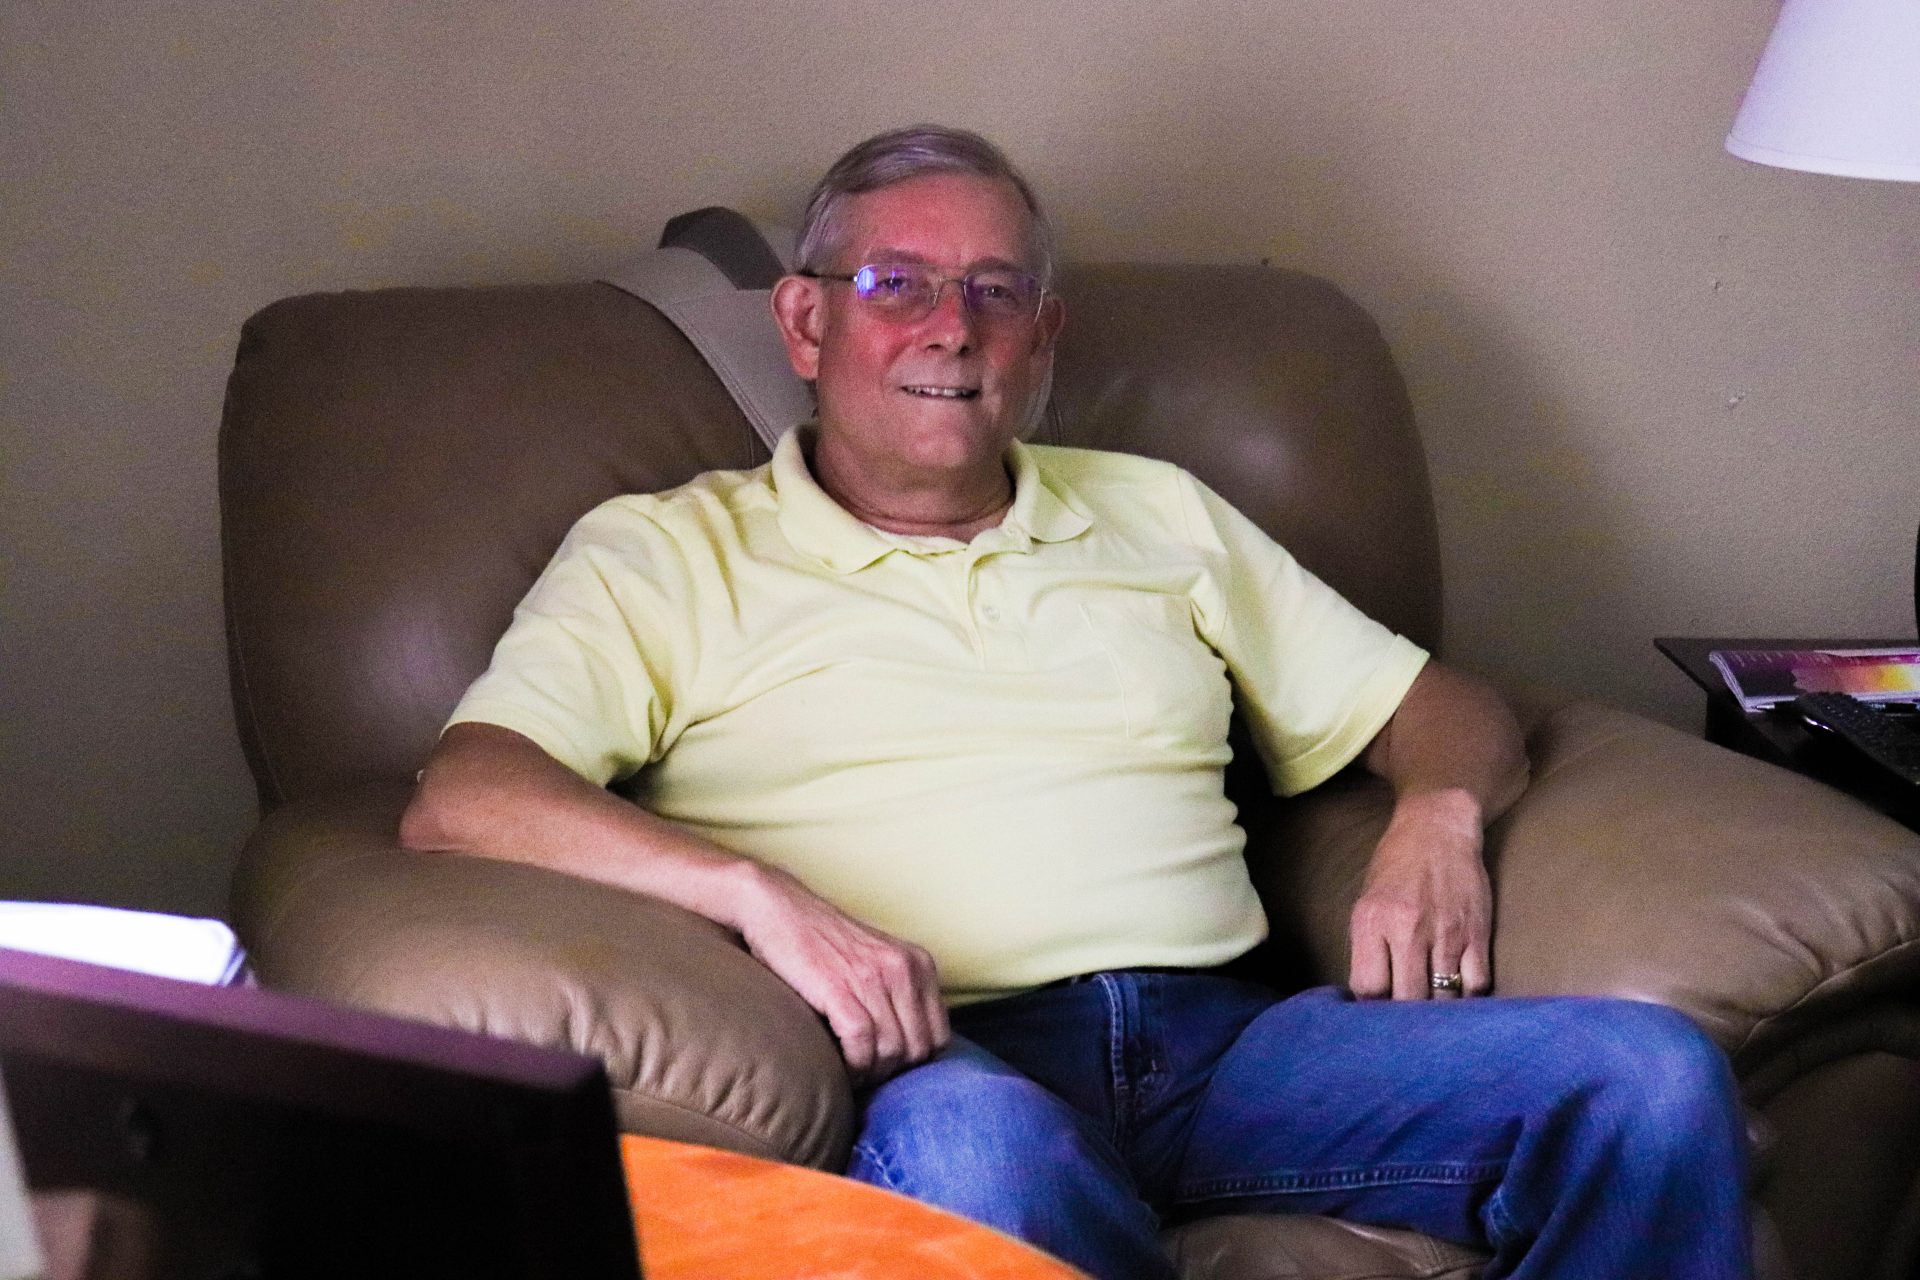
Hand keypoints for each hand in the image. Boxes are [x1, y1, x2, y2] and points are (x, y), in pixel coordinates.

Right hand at [735, 866, 949, 1085]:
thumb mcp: (877, 963)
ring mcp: (874, 977)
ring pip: (891, 1052)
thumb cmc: (822, 944)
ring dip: (868, 1072)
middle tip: (864, 1071)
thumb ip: (899, 998)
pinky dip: (850, 1065)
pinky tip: (836, 1061)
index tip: (886, 1064)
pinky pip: (861, 1045)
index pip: (939, 1037)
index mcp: (919, 964)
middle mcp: (904, 969)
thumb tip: (908, 1054)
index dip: (914, 1062)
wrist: (777, 909)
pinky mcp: (841, 989)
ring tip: (848, 1069)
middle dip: (891, 1071)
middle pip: (917, 1050)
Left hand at [1347, 789, 1492, 1000]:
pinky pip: (1475, 985)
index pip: (1368, 987)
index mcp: (1373, 920)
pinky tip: (1457, 996)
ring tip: (1431, 1014)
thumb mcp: (1366, 902)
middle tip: (1405, 1022)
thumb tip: (1371, 997)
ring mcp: (1446, 933)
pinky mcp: (1477, 934)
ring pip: (1442, 999)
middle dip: (1405, 1018)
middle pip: (1407, 1000)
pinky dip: (1467, 998)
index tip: (1376, 1011)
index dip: (1371, 1007)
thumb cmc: (1395, 867)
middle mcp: (1408, 929)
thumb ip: (1367, 947)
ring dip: (1436, 1011)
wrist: (1438, 829)